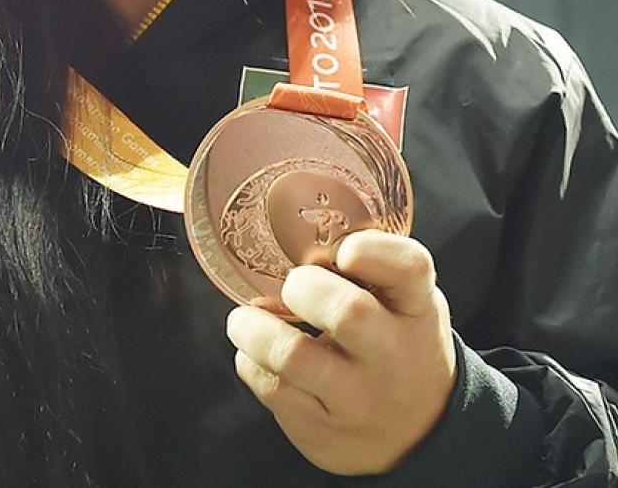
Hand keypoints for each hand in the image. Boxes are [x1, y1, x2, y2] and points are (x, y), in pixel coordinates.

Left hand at [225, 230, 456, 475]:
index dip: (373, 251)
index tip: (344, 250)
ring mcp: (359, 399)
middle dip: (304, 288)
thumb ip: (371, 269)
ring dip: (255, 329)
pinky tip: (254, 354)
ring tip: (245, 320)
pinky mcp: (324, 431)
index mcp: (417, 309)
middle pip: (348, 313)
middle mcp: (394, 356)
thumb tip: (297, 236)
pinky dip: (251, 362)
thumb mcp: (406, 302)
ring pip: (294, 357)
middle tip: (291, 286)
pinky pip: (273, 390)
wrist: (421, 432)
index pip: (409, 268)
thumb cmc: (399, 343)